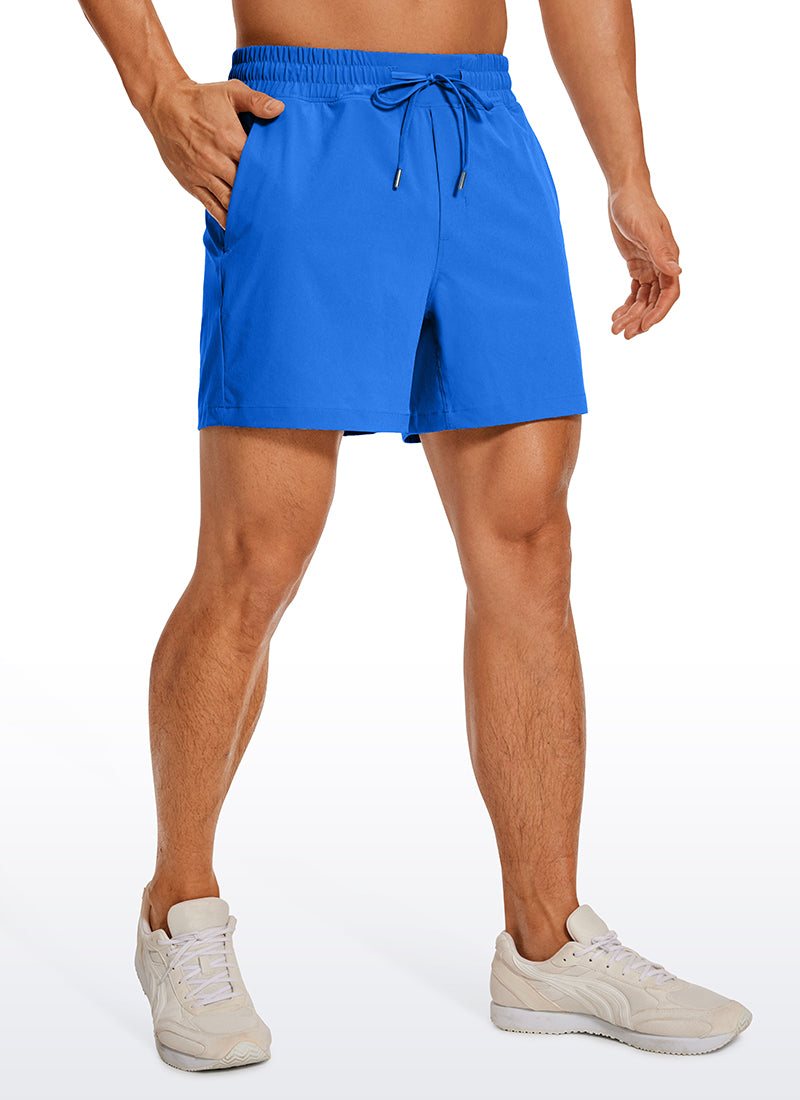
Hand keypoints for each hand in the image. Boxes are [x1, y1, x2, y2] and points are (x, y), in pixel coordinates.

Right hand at [140, 77, 283, 227]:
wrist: (165, 103)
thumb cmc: (201, 98)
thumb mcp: (230, 91)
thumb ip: (257, 101)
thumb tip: (280, 109)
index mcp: (229, 139)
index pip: (256, 166)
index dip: (271, 178)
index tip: (286, 188)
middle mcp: (216, 160)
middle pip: (244, 187)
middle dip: (261, 199)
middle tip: (279, 212)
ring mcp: (202, 173)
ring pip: (228, 200)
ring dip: (244, 212)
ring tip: (262, 225)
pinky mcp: (191, 182)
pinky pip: (210, 205)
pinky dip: (224, 218)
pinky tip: (236, 228)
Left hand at [607, 183, 681, 338]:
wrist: (624, 192)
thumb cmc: (637, 207)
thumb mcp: (647, 231)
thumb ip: (661, 252)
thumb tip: (678, 272)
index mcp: (669, 258)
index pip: (669, 293)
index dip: (658, 312)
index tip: (644, 327)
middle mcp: (662, 265)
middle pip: (655, 301)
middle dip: (641, 319)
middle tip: (624, 335)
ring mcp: (649, 265)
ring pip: (643, 298)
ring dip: (631, 315)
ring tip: (614, 329)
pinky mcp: (636, 264)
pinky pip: (634, 290)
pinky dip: (626, 304)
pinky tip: (615, 315)